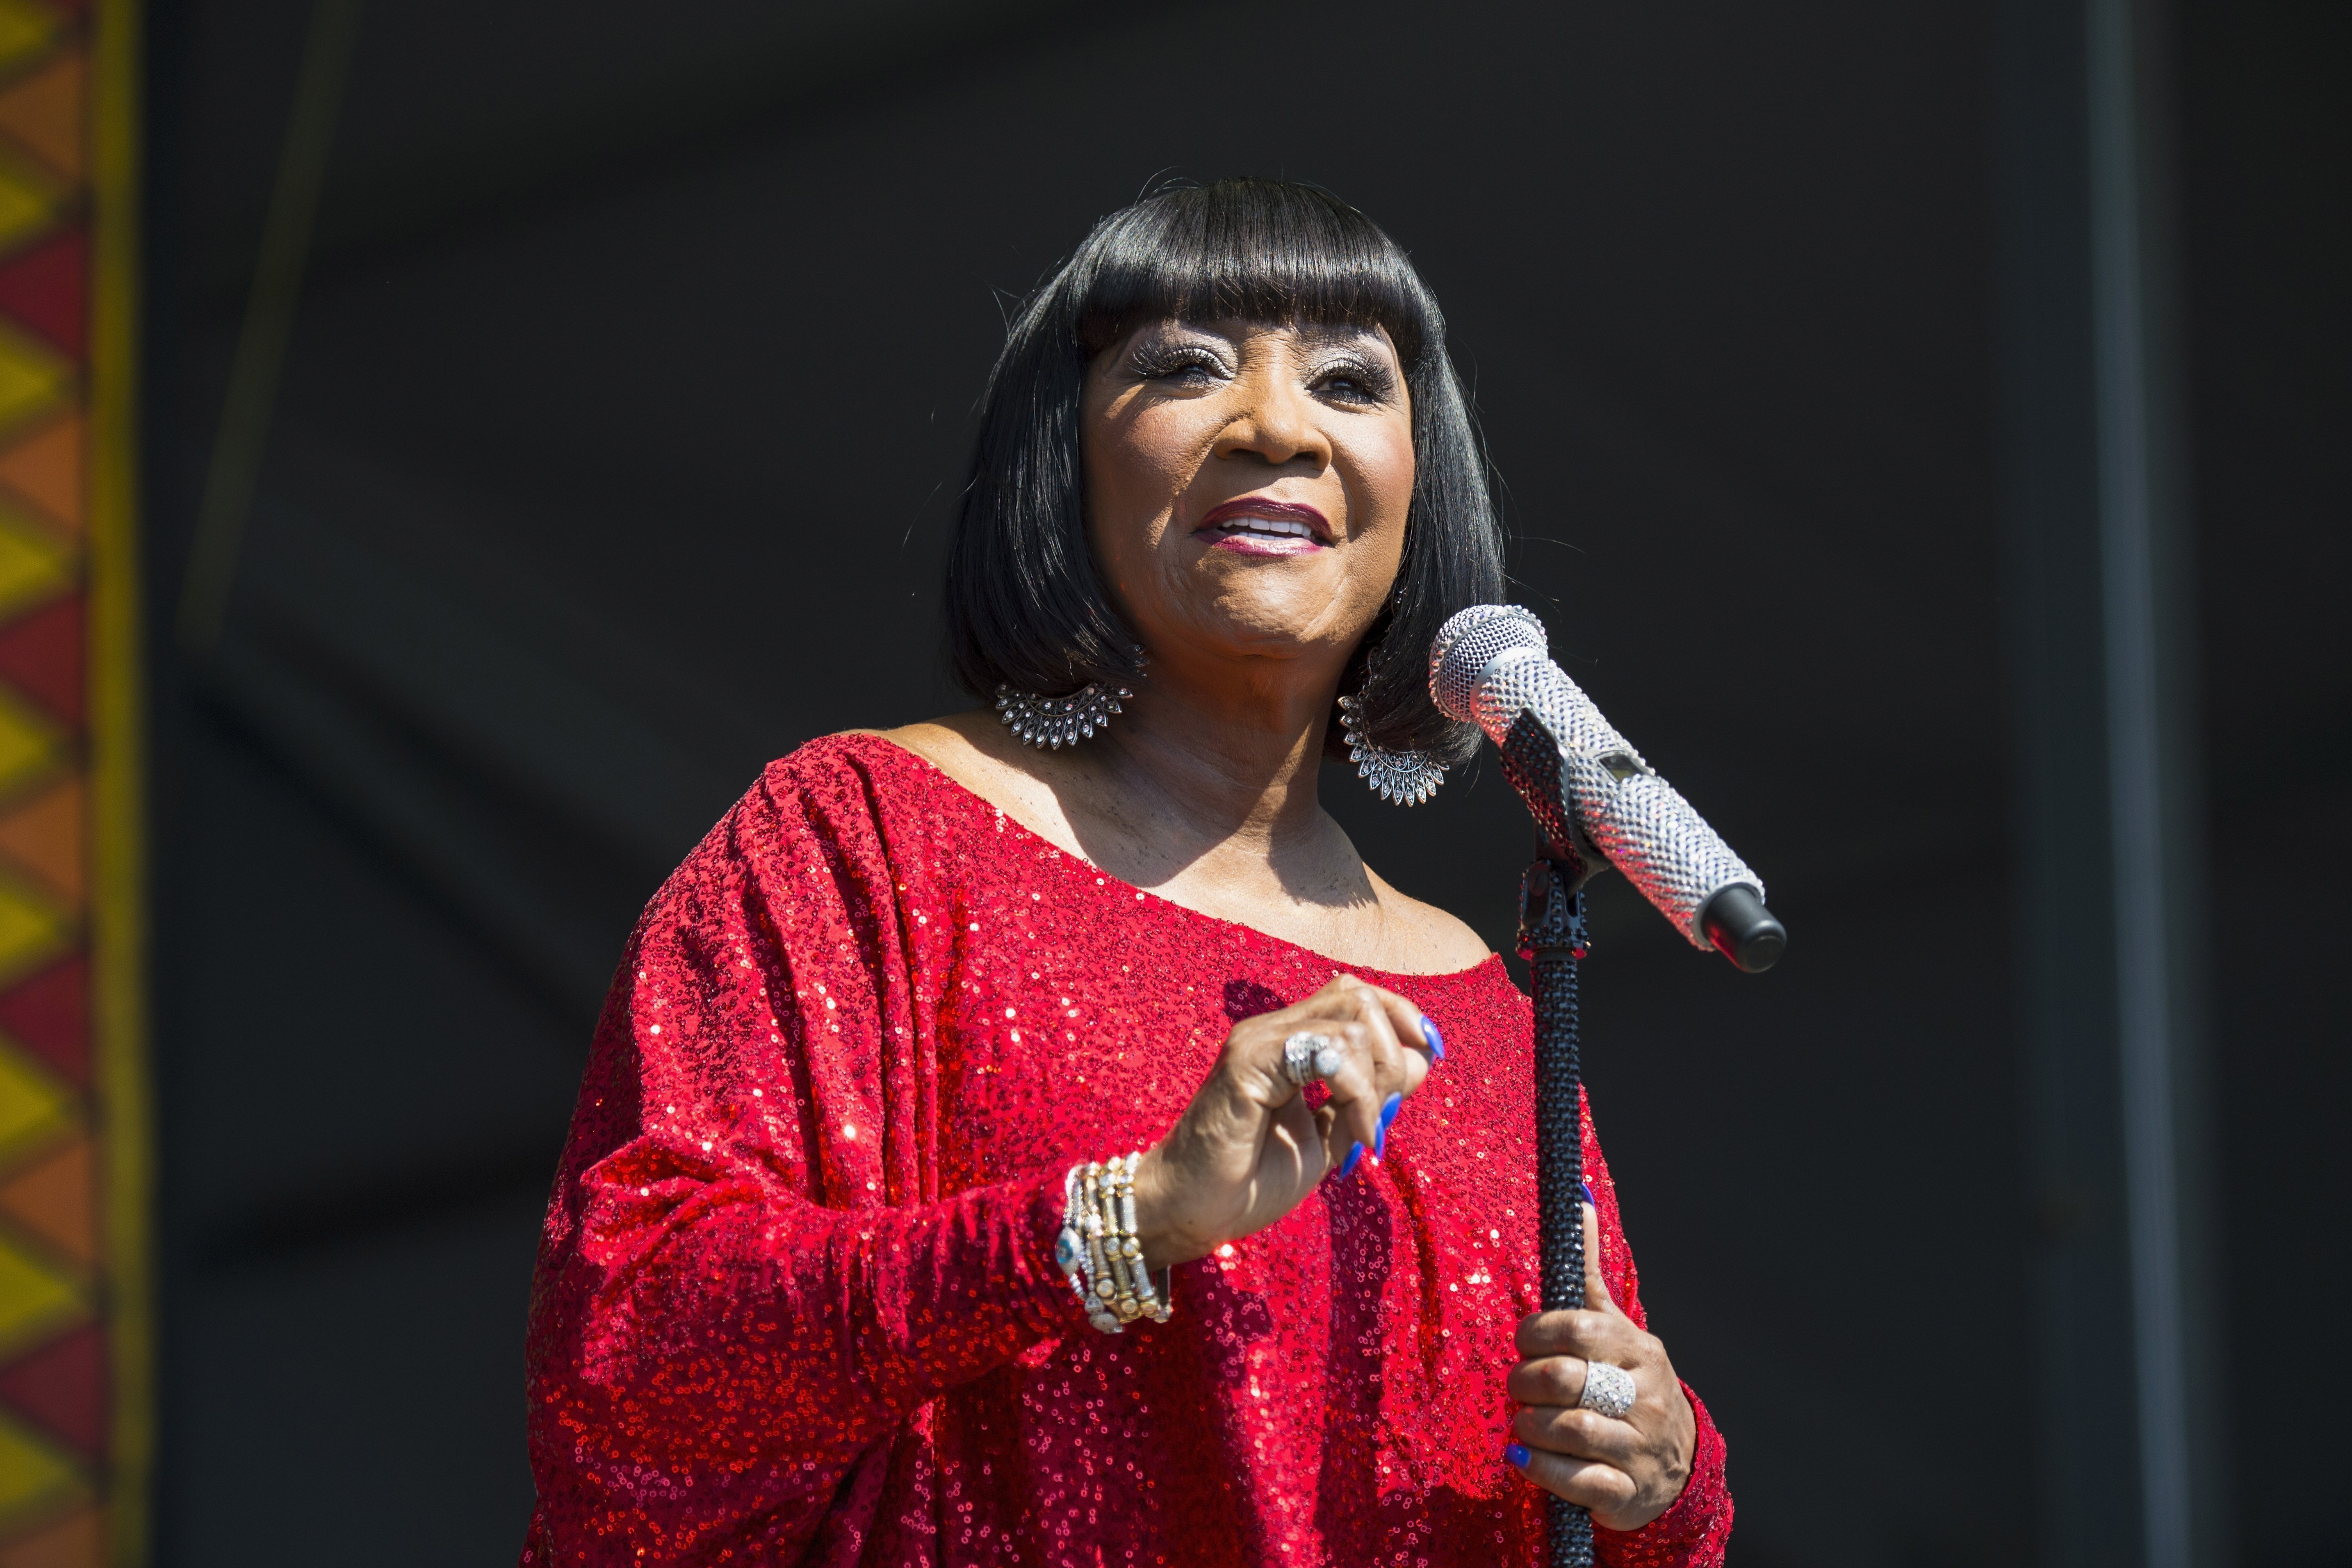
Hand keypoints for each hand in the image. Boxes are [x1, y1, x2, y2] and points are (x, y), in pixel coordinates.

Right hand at [1130, 975, 1436, 1269]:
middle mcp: (1273, 1029)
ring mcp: (1257, 1041)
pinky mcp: (1246, 1063)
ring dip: (1377, 1079)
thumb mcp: (1329, 1136)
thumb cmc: (1250, 1181)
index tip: (1430, 1056)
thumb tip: (1420, 1060)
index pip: (1356, 994)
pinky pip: (1324, 1052)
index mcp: (1289, 1041)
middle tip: (1381, 1114)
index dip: (1403, 1017)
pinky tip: (1352, 1138)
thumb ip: (1369, 1099)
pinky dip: (1356, 1095)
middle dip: (1394, 1053)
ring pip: (1350, 1020)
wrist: (1190, 1211)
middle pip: (1360, 996)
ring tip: (1362, 1132)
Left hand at [1504, 1202, 1695, 1531]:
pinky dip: (1541, 1469)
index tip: (1523, 1343)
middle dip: (1524, 1382)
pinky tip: (1523, 1458)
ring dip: (1528, 1426)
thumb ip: (1590, 1272)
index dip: (1535, 1334)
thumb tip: (1579, 1200)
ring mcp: (1640, 1447)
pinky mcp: (1627, 1493)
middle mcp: (1644, 1396)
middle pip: (1565, 1379)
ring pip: (1569, 1430)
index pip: (1577, 1328)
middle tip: (1517, 1386)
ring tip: (1522, 1422)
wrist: (1673, 1464)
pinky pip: (1578, 1481)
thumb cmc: (1627, 1383)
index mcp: (1638, 1350)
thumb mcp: (1615, 1327)